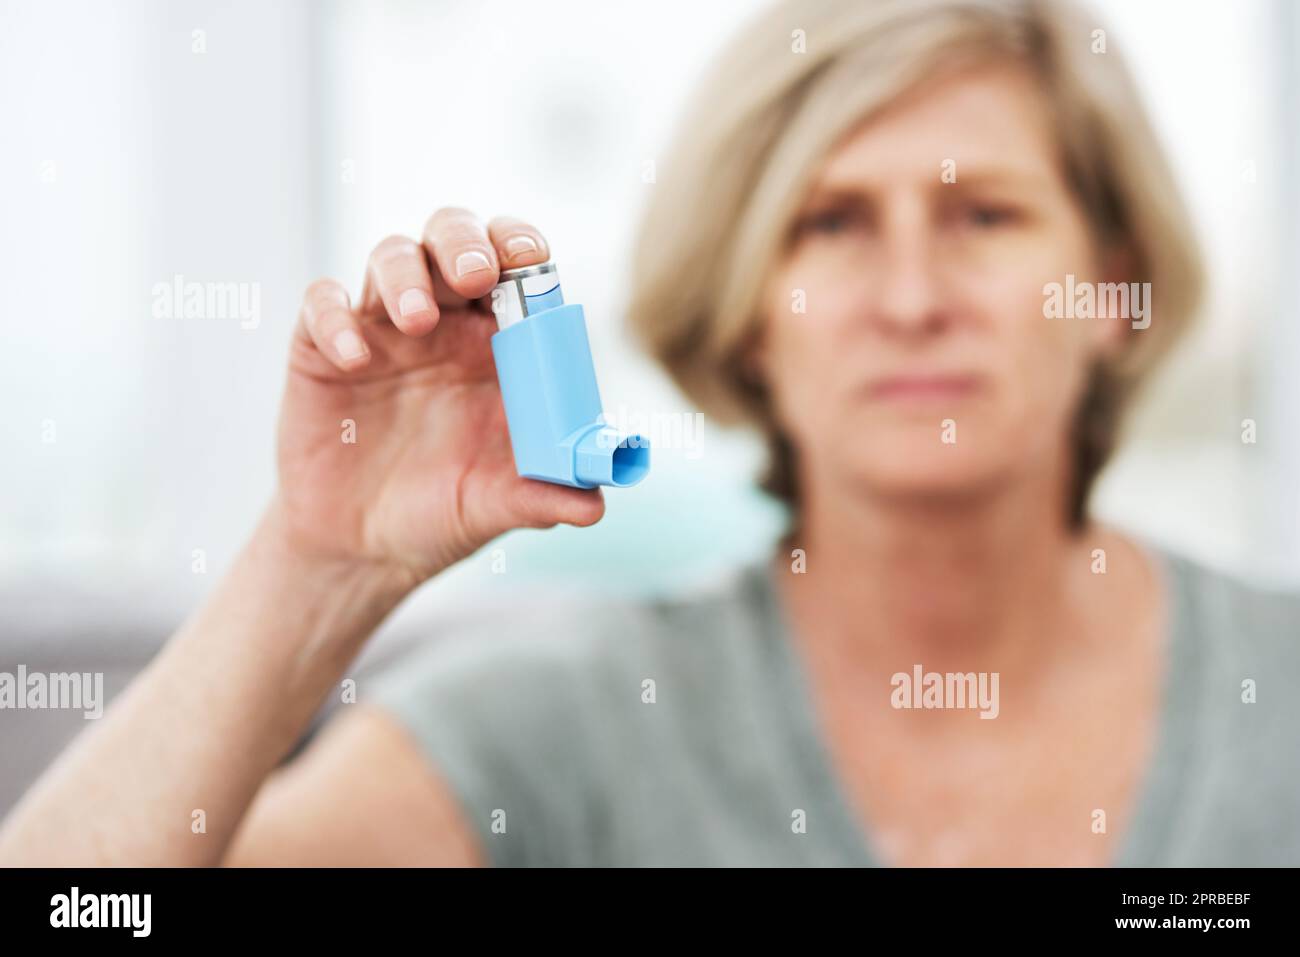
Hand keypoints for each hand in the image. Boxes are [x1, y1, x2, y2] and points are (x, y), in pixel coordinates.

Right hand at [271, 208, 604, 583]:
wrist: (367, 550)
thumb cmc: (444, 512)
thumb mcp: (497, 507)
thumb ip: (544, 498)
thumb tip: (594, 508)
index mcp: (498, 344)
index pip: (516, 267)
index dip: (523, 248)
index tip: (534, 261)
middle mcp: (444, 323)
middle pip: (453, 238)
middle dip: (466, 241)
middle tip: (477, 274)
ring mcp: (381, 330)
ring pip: (391, 257)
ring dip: (406, 276)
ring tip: (418, 321)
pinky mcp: (321, 350)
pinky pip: (321, 304)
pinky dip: (335, 317)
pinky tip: (354, 357)